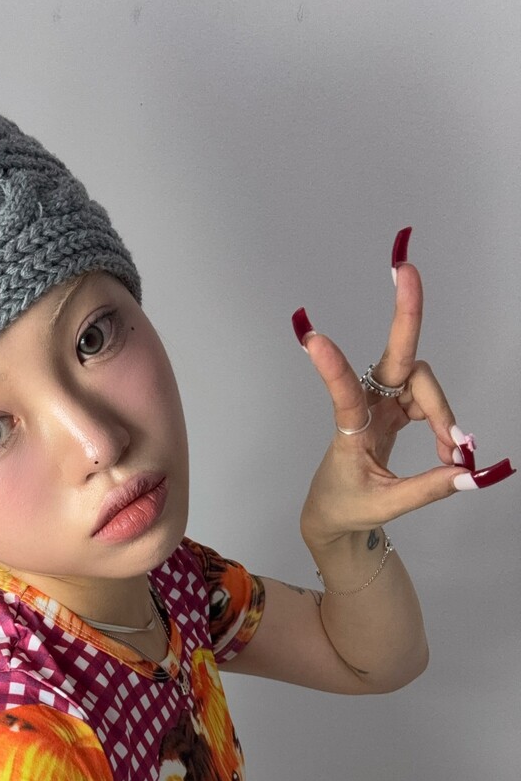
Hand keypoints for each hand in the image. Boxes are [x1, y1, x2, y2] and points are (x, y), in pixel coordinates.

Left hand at [291, 228, 514, 550]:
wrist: (333, 514)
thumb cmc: (347, 506)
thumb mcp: (386, 505)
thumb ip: (430, 488)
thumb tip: (469, 471)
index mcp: (350, 432)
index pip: (344, 394)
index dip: (332, 366)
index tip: (311, 334)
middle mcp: (364, 408)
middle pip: (399, 361)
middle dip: (406, 314)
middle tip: (406, 266)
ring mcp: (379, 405)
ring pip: (421, 383)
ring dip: (443, 411)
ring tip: (453, 451)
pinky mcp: (392, 410)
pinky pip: (426, 401)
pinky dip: (443, 421)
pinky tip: (449, 447)